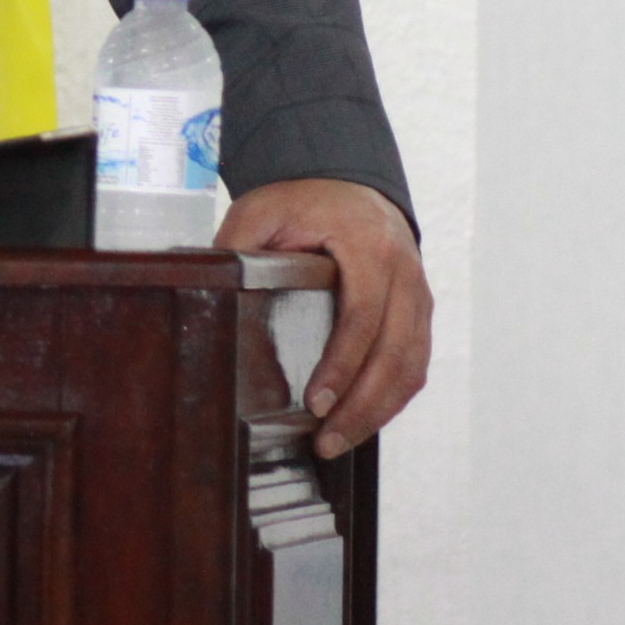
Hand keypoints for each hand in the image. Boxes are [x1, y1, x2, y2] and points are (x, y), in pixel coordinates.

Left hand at [215, 177, 429, 457]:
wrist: (350, 183)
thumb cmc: (305, 199)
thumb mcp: (261, 211)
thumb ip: (238, 247)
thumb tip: (205, 289)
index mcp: (369, 246)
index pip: (363, 316)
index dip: (342, 365)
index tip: (316, 402)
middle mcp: (404, 272)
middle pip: (394, 352)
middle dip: (361, 405)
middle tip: (326, 440)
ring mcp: (418, 293)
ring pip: (411, 365)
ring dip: (379, 410)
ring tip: (340, 441)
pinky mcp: (419, 311)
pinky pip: (416, 362)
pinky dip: (394, 396)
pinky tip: (366, 419)